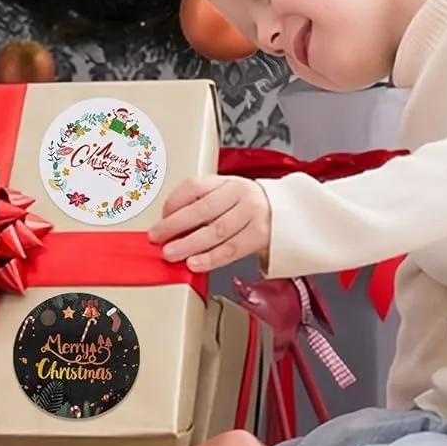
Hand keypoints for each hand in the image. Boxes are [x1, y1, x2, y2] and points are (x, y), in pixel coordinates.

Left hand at [149, 175, 271, 272]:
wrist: (289, 214)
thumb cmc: (249, 207)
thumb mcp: (226, 196)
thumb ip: (202, 205)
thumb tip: (168, 225)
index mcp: (226, 181)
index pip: (194, 186)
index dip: (173, 201)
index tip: (159, 217)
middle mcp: (239, 194)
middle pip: (202, 209)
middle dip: (175, 225)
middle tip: (157, 236)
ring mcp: (251, 214)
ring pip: (215, 231)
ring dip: (189, 244)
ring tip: (171, 253)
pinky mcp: (259, 236)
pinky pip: (231, 249)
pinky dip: (210, 258)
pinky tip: (195, 264)